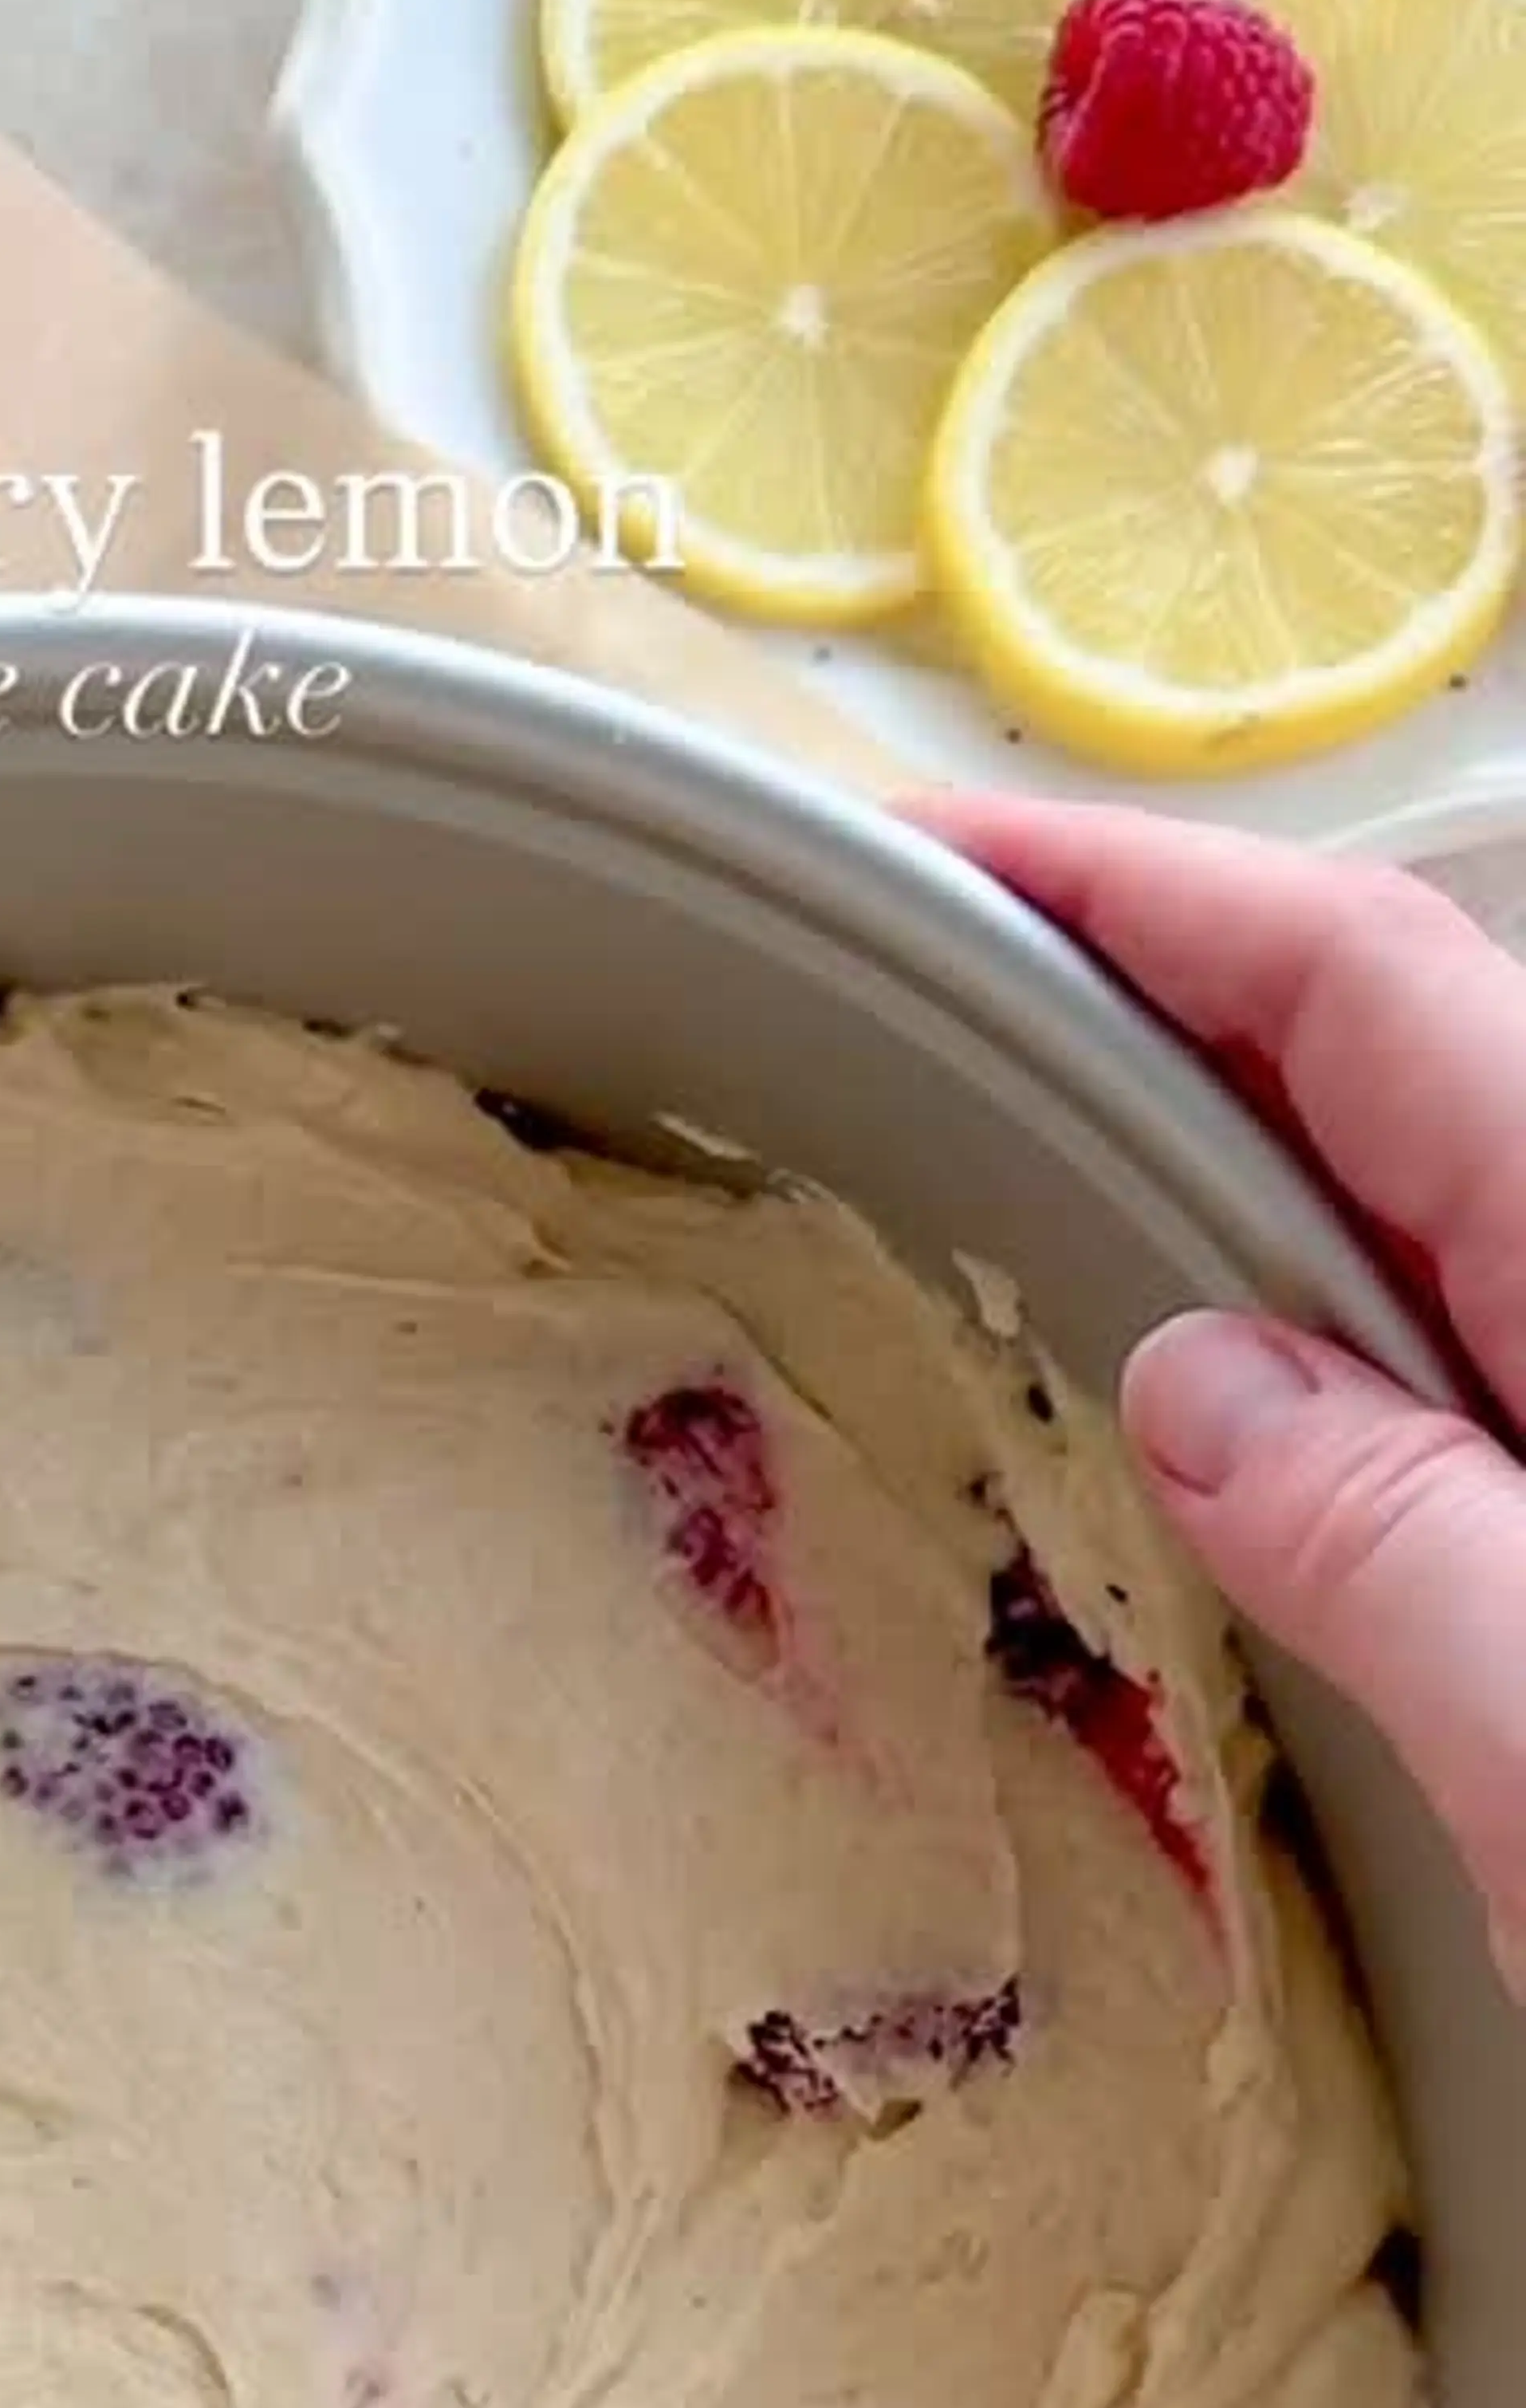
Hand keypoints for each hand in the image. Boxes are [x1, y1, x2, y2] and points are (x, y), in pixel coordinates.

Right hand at [927, 796, 1525, 2000]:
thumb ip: (1400, 1545)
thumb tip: (1202, 1384)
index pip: (1375, 997)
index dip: (1148, 893)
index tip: (944, 861)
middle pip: (1416, 1078)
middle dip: (1176, 1009)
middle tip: (936, 1026)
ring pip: (1454, 1243)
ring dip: (1254, 1194)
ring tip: (1042, 1199)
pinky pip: (1492, 1405)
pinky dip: (1351, 1370)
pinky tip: (1264, 1444)